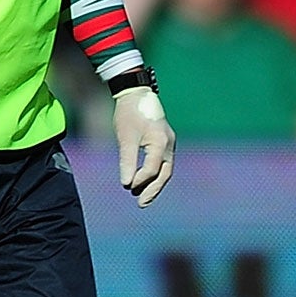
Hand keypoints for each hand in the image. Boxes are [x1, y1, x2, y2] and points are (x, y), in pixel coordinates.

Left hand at [114, 87, 175, 206]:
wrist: (135, 93)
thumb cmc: (129, 114)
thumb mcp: (125, 138)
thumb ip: (127, 161)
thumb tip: (127, 183)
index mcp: (161, 142)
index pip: (153, 169)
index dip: (140, 180)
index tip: (127, 187)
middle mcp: (169, 144)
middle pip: (164, 173)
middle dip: (153, 189)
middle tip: (141, 203)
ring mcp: (169, 143)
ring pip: (165, 169)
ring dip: (154, 183)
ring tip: (142, 197)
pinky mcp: (165, 141)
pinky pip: (163, 162)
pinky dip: (155, 173)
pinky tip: (145, 182)